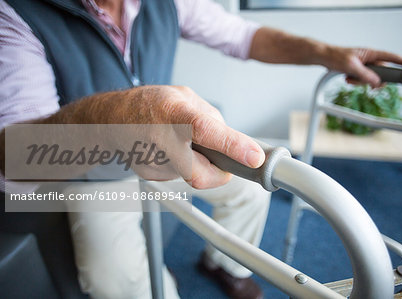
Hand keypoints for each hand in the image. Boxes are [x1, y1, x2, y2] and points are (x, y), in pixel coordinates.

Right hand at [126, 85, 264, 188]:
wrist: (109, 120)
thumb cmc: (148, 104)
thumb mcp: (184, 96)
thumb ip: (210, 117)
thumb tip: (231, 142)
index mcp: (173, 113)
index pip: (205, 131)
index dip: (233, 146)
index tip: (254, 157)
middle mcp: (160, 140)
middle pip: (199, 174)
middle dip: (219, 173)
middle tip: (224, 162)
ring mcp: (152, 163)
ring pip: (192, 175)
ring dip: (199, 164)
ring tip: (183, 143)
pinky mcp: (150, 176)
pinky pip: (180, 177)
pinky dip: (185, 166)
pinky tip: (170, 151)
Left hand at [323, 47, 401, 86]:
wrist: (323, 57)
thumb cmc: (336, 57)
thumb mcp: (351, 67)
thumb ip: (365, 75)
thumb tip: (377, 82)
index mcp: (371, 53)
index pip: (392, 57)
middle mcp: (369, 58)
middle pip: (382, 72)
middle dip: (374, 80)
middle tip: (363, 81)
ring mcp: (364, 65)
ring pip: (371, 78)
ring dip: (360, 82)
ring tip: (348, 78)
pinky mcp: (358, 70)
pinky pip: (362, 80)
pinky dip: (355, 82)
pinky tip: (346, 78)